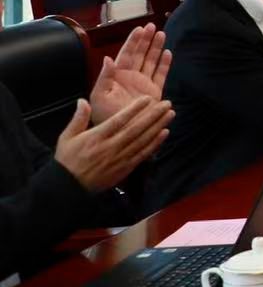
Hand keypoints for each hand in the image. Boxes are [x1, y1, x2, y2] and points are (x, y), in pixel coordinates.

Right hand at [53, 96, 172, 193]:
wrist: (69, 187)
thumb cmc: (67, 160)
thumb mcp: (67, 137)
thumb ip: (78, 118)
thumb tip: (82, 100)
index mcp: (97, 137)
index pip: (119, 120)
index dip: (134, 109)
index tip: (147, 99)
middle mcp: (111, 146)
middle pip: (136, 128)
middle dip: (153, 115)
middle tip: (168, 104)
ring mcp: (120, 158)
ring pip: (143, 140)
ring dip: (158, 126)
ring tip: (170, 114)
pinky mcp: (125, 168)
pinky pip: (143, 154)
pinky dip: (155, 143)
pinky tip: (165, 133)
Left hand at [89, 24, 170, 121]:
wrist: (121, 133)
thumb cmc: (105, 116)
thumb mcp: (98, 97)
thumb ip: (104, 77)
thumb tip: (108, 58)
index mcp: (117, 76)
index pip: (126, 54)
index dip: (133, 41)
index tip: (139, 28)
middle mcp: (131, 77)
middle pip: (140, 54)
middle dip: (146, 40)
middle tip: (152, 26)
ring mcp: (143, 84)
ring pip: (151, 61)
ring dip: (156, 48)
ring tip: (161, 34)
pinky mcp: (154, 92)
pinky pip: (160, 75)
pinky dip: (164, 64)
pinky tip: (168, 53)